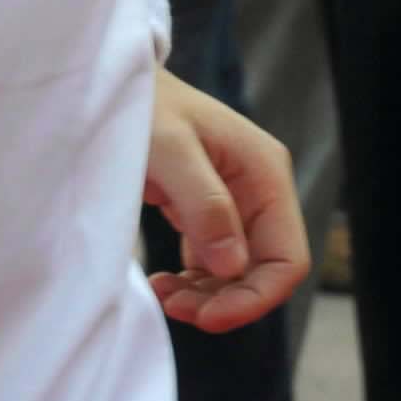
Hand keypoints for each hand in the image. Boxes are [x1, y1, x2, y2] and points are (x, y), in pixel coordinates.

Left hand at [143, 74, 306, 333]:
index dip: (254, 297)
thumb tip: (234, 266)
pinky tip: (164, 283)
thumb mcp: (168, 148)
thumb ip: (204, 204)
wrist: (113, 82)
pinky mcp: (209, 209)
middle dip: (225, 300)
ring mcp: (236, 201)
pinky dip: (194, 281)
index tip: (207, 317)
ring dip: (206, 296)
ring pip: (238, 272)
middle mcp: (259, 189)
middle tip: (174, 307)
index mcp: (265, 172)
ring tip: (164, 295)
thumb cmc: (141, 105)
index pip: (286, 257)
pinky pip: (214, 260)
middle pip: (263, 271)